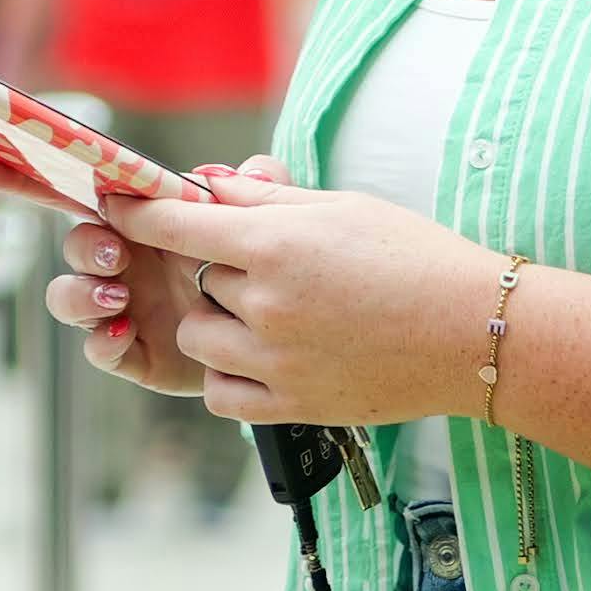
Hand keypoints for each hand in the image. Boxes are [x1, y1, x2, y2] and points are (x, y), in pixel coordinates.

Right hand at [0, 143, 271, 399]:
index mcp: (139, 220)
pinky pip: (98, 348)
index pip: (77, 189)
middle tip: (115, 254)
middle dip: (83, 245)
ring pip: (69, 297)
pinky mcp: (131, 353)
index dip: (24, 173)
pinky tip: (123, 331)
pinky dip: (101, 339)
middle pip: (73, 243)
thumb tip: (248, 170)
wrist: (279, 341)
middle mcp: (119, 261)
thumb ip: (257, 190)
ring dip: (83, 293)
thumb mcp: (263, 224)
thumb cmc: (254, 270)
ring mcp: (120, 309)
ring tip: (119, 295)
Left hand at [84, 168, 504, 430]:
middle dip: (220, 271)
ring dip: (218, 323)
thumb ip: (265, 200)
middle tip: (272, 268)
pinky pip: (221, 393)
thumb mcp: (341, 208)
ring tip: (270, 314)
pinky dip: (230, 375)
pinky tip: (264, 357)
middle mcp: (264, 304)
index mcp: (273, 245)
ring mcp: (274, 361)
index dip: (136, 210)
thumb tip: (206, 184)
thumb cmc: (415, 258)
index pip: (171, 224)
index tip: (116, 203)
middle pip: (196, 281)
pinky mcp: (290, 407)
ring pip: (198, 338)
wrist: (475, 333)